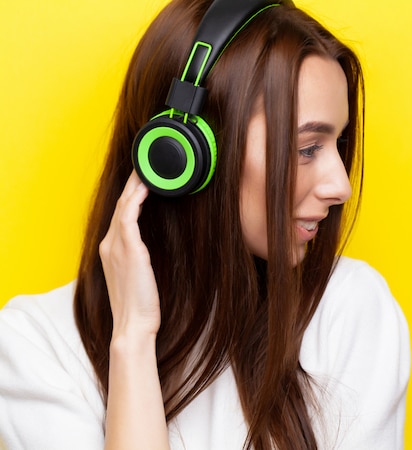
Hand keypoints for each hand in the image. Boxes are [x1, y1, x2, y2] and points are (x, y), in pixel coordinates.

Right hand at [99, 171, 160, 337]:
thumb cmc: (139, 303)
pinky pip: (128, 217)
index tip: (142, 178)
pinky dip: (136, 201)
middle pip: (120, 204)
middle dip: (132, 183)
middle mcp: (109, 245)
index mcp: (110, 249)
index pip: (120, 213)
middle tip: (145, 163)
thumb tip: (148, 247)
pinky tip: (146, 188)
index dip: (130, 194)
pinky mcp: (128, 250)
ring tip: (147, 169)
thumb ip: (139, 256)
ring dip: (135, 186)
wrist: (133, 325)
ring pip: (123, 206)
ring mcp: (116, 246)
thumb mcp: (137, 275)